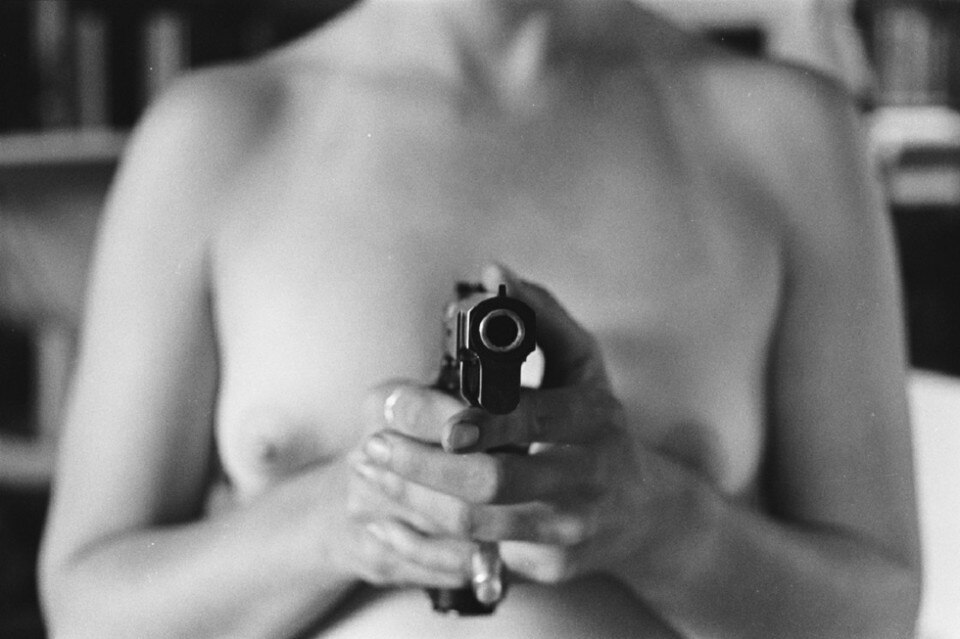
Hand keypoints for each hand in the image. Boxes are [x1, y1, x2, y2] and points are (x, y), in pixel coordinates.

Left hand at [350, 265, 700, 586]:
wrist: (639, 511)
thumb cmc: (596, 425)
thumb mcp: (582, 366)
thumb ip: (541, 318)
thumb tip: (495, 272)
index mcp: (594, 418)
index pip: (528, 418)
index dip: (469, 417)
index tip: (406, 405)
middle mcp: (587, 478)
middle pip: (491, 480)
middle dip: (420, 463)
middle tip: (372, 443)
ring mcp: (569, 527)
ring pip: (474, 523)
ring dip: (411, 496)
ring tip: (371, 468)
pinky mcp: (549, 564)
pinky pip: (474, 557)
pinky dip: (422, 536)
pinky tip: (386, 518)